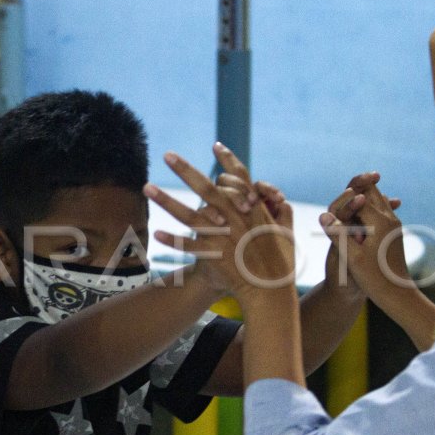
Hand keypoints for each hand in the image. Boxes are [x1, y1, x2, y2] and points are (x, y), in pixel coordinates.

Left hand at [145, 143, 295, 307]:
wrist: (271, 290)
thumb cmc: (281, 262)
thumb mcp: (287, 232)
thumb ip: (282, 212)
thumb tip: (281, 201)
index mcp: (253, 208)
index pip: (239, 177)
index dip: (228, 159)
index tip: (216, 144)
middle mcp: (235, 217)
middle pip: (206, 187)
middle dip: (185, 169)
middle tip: (167, 154)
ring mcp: (222, 236)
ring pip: (190, 214)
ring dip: (166, 200)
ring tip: (147, 187)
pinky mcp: (213, 255)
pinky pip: (189, 246)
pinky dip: (173, 240)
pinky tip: (157, 234)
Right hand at [319, 177, 411, 302]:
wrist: (397, 294)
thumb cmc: (373, 278)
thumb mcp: (351, 257)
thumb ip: (338, 234)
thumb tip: (323, 214)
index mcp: (378, 222)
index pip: (359, 196)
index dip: (344, 196)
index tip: (333, 200)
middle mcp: (389, 218)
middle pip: (372, 190)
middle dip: (358, 185)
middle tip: (348, 182)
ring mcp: (394, 224)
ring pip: (379, 198)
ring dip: (364, 194)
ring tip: (352, 191)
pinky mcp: (394, 232)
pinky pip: (382, 209)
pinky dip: (370, 205)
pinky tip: (362, 209)